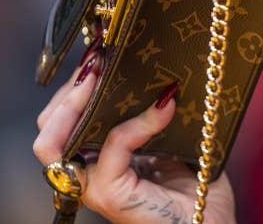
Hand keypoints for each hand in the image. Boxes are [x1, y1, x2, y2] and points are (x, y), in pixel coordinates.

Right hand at [33, 64, 235, 223]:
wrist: (214, 222)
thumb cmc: (197, 185)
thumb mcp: (171, 138)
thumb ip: (155, 113)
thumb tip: (158, 74)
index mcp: (99, 157)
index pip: (61, 120)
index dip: (73, 87)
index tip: (97, 55)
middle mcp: (90, 172)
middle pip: (49, 127)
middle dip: (70, 89)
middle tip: (98, 62)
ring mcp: (96, 187)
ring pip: (57, 142)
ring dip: (80, 100)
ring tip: (108, 75)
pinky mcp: (113, 197)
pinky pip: (113, 148)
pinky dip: (138, 123)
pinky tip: (165, 106)